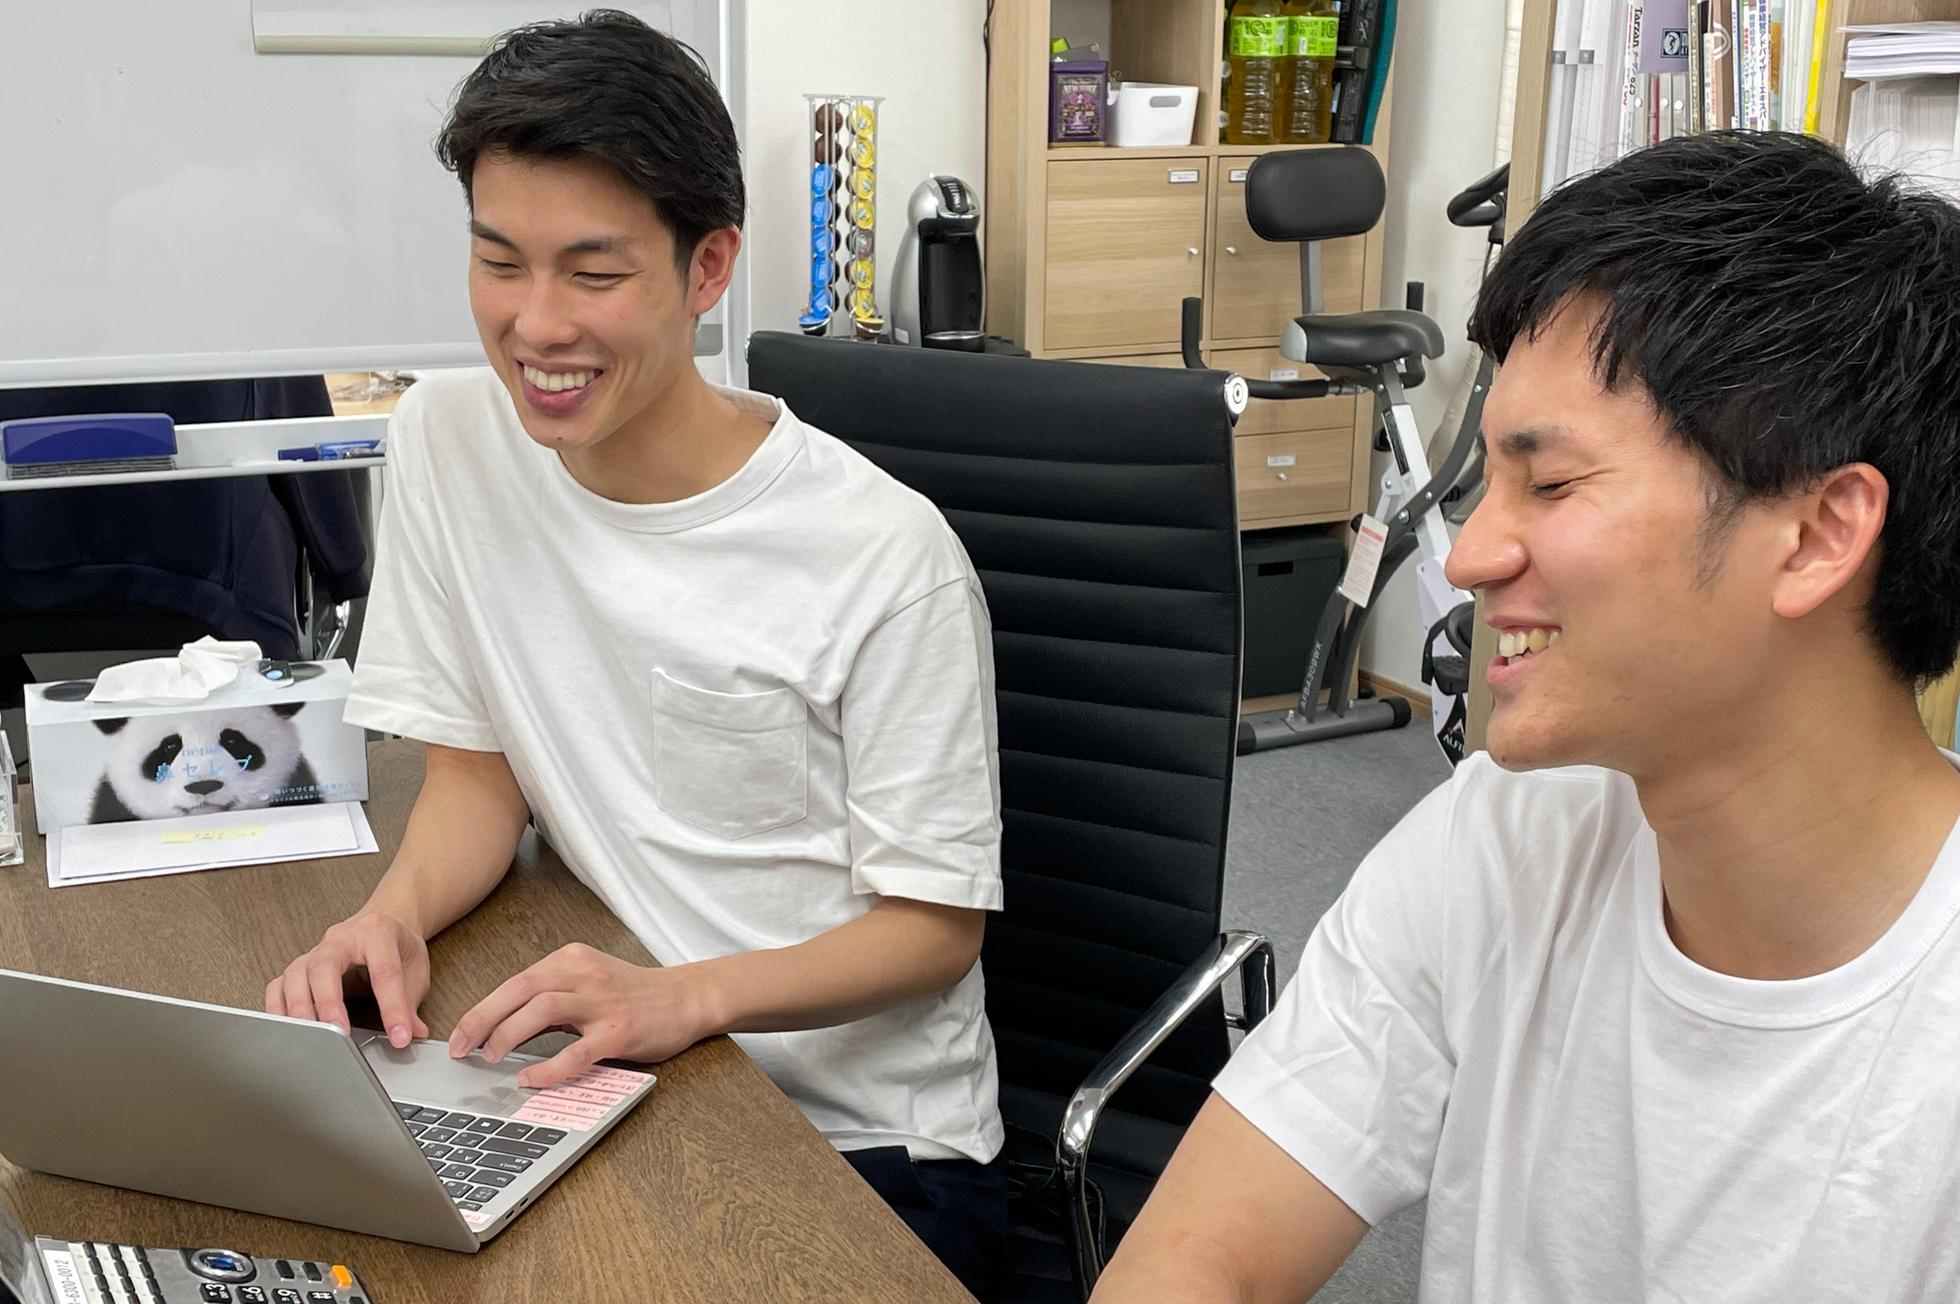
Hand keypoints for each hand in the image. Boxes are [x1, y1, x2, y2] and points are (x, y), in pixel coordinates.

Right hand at [266, 911, 430, 1048]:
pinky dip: (278, 1009)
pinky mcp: (300, 967)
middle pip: (325, 966)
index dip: (393, 1008)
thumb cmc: (397, 945)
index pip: (384, 972)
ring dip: (299, 1008)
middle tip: (338, 1033)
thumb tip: (414, 1032)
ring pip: (295, 975)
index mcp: (377, 933)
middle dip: (328, 1002)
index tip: (399, 1037)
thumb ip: (412, 1002)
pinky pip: (279, 986)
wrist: (383, 920)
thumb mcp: (416, 969)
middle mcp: (340, 939)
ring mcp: (315, 951)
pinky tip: (286, 1030)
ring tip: (310, 1037)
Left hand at [447, 943, 714, 1088]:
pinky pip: (575, 1051)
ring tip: (491, 1058)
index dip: (481, 1008)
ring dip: (508, 1036)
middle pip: (520, 991)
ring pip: (542, 1011)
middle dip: (483, 1020)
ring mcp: (603, 1002)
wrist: (687, 999)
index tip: (459, 1034)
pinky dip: (547, 1067)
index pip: (515, 981)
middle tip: (461, 1048)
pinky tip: (530, 1079)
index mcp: (572, 959)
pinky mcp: (619, 1031)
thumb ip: (552, 995)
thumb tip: (502, 1026)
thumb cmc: (633, 995)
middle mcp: (585, 974)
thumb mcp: (588, 982)